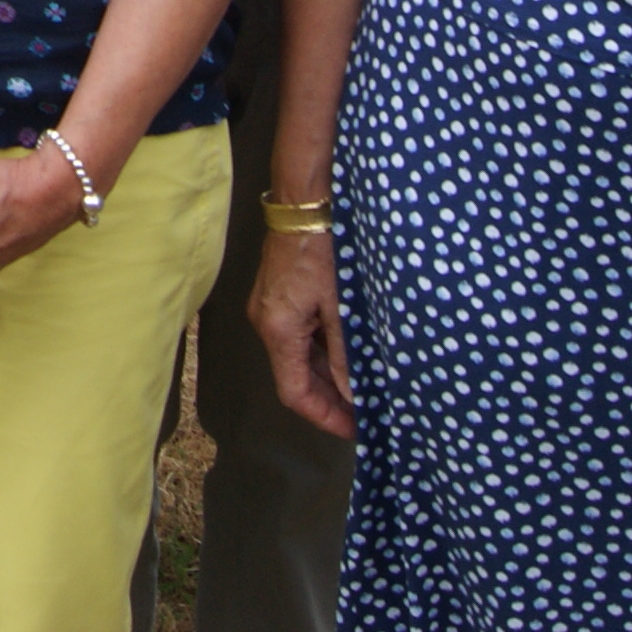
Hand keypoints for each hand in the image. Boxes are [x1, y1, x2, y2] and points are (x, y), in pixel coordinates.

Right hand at [249, 227, 353, 440]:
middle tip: (364, 414)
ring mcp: (270, 309)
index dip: (324, 416)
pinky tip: (348, 356)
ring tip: (362, 389)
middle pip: (294, 377)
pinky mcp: (278, 297)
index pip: (294, 392)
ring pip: (298, 357)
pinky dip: (322, 353)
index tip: (354, 429)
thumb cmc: (324, 249)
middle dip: (329, 400)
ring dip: (328, 376)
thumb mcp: (341, 306)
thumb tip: (354, 394)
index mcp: (278, 329)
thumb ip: (346, 354)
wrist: (305, 203)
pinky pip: (299, 337)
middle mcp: (266, 324)